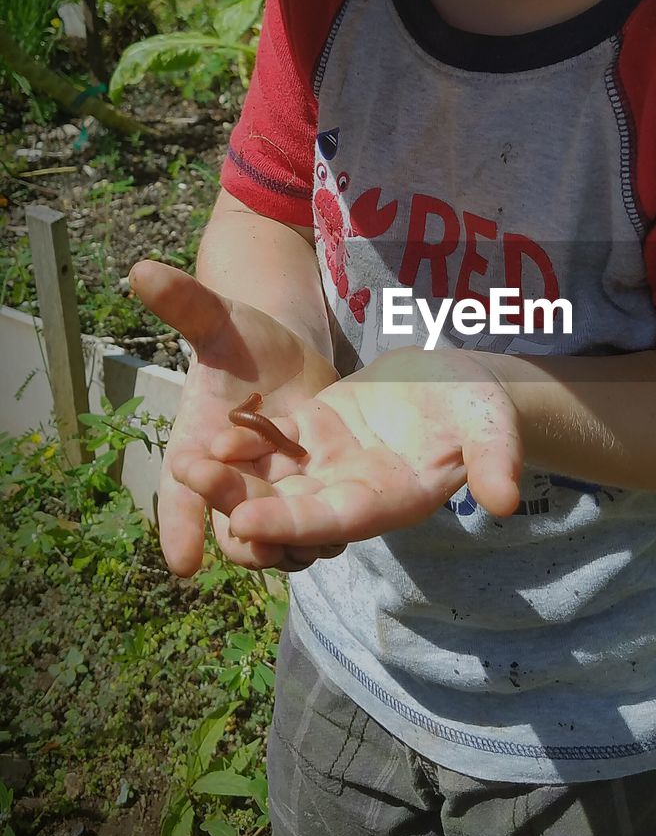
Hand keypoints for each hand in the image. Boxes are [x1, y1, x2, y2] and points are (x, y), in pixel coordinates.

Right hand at [128, 260, 338, 576]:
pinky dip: (319, 537)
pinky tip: (337, 539)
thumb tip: (139, 270)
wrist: (286, 352)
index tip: (182, 565)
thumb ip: (185, 303)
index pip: (179, 494)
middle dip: (242, 542)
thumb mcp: (219, 320)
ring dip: (285, 549)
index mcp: (196, 447)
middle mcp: (228, 479)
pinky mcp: (307, 490)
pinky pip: (309, 527)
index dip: (179, 527)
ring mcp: (269, 490)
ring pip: (271, 536)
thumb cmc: (243, 338)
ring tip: (304, 553)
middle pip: (228, 525)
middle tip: (258, 552)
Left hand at [171, 345, 523, 552]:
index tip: (247, 524)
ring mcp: (331, 463)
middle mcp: (354, 491)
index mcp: (394, 498)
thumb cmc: (481, 406)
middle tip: (192, 484)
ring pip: (273, 476)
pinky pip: (276, 440)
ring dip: (230, 474)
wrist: (461, 382)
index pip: (337, 520)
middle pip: (291, 504)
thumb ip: (495, 460)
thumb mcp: (493, 425)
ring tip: (183, 464)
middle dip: (241, 498)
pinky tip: (214, 431)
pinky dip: (247, 438)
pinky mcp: (316, 431)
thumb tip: (506, 501)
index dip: (292, 523)